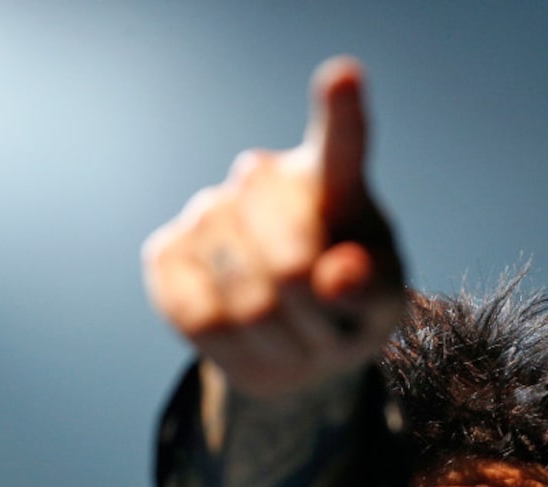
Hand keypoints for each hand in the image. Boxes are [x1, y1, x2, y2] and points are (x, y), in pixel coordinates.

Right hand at [142, 56, 404, 396]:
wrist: (291, 340)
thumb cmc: (349, 309)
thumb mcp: (380, 307)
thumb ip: (371, 289)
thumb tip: (339, 276)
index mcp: (333, 181)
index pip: (340, 142)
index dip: (341, 111)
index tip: (344, 76)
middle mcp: (265, 179)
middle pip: (291, 265)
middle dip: (314, 320)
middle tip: (326, 333)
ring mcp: (209, 209)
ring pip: (246, 303)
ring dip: (280, 344)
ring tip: (291, 337)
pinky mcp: (166, 249)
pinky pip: (197, 317)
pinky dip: (230, 349)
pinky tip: (245, 336)